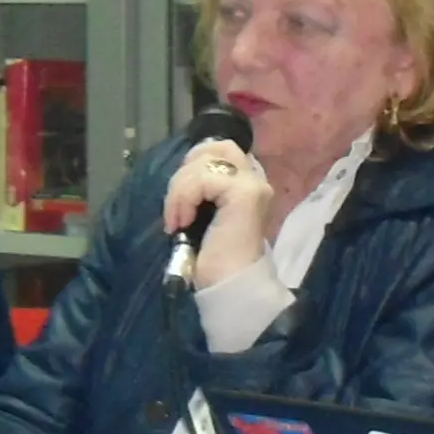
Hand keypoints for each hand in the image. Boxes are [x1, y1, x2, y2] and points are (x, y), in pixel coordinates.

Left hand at [160, 136, 278, 286]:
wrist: (229, 286)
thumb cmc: (215, 258)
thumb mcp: (202, 212)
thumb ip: (201, 188)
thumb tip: (183, 173)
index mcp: (246, 182)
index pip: (219, 149)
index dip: (193, 165)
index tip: (181, 202)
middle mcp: (255, 178)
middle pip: (214, 148)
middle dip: (185, 173)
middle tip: (177, 208)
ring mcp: (253, 184)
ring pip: (204, 163)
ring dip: (179, 191)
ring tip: (178, 222)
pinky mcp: (246, 193)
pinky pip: (203, 180)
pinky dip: (184, 198)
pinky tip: (182, 223)